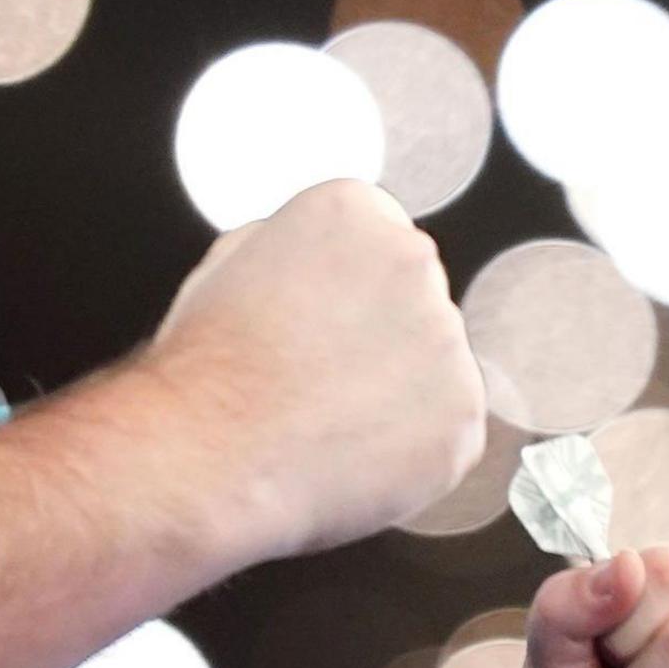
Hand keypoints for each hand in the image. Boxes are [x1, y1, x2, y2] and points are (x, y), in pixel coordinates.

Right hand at [132, 179, 485, 560]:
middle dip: (379, 342)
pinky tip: (353, 456)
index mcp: (354, 211)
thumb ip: (296, 243)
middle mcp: (414, 259)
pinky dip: (412, 454)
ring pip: (433, 370)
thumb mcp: (229, 262)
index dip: (344, 299)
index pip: (378, 246)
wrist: (207, 456)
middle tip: (318, 383)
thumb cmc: (206, 370)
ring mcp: (446, 339)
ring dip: (396, 397)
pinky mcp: (462, 413)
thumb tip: (321, 257)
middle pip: (414, 303)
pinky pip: (447, 434)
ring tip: (327, 423)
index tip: (317, 330)